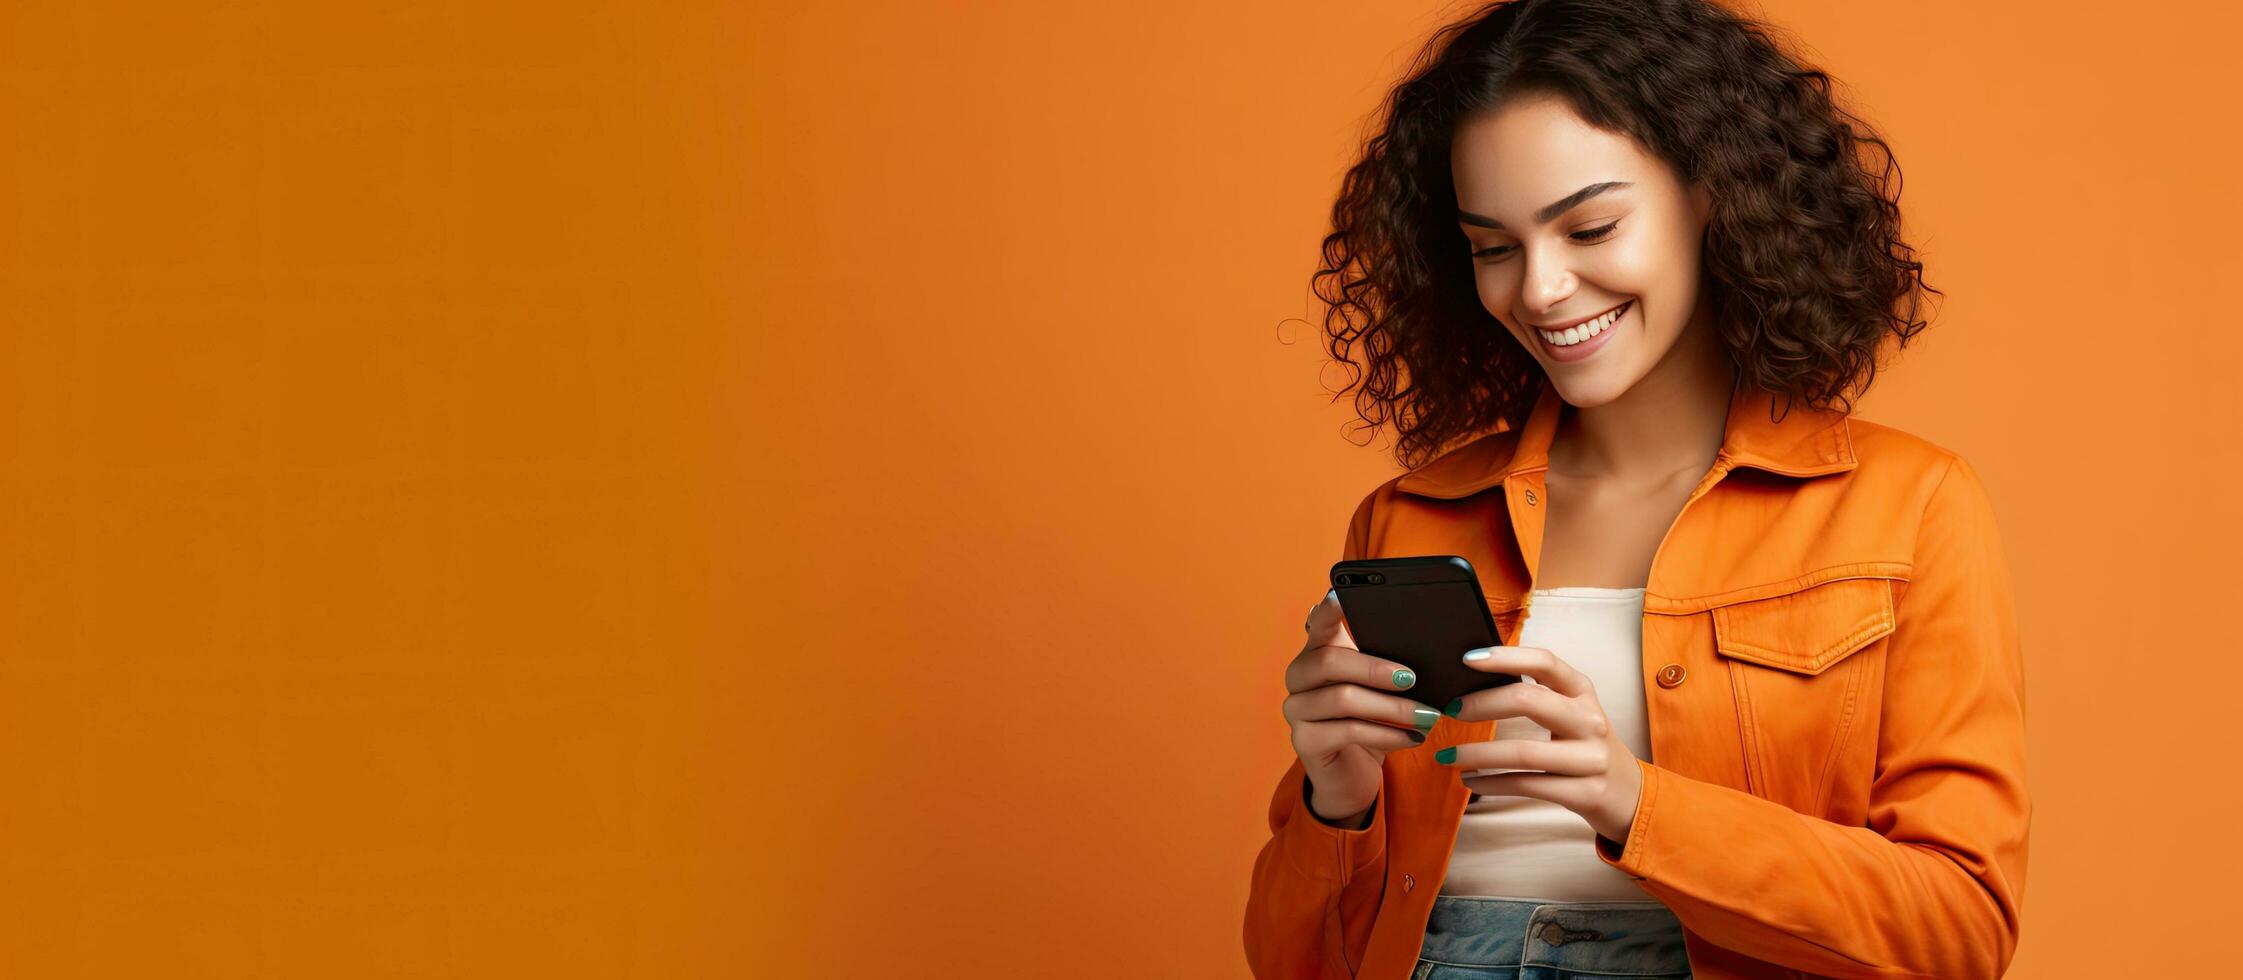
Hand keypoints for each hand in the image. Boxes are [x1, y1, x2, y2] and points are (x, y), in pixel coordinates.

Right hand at [1280, 590, 1441, 824]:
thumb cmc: (1372, 720)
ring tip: (1427, 715)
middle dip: (1375, 668)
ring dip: (1391, 707)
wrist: (1354, 773)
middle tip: (1412, 678)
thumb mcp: (1382, 688)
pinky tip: (1412, 737)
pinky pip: (1347, 731)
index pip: (1319, 622)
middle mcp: (1299, 676)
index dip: (1328, 609)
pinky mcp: (1304, 741)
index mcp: (1317, 652)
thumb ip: (1392, 662)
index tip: (1341, 595)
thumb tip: (1434, 648)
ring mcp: (1297, 709)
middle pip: (1329, 661)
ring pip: (1342, 699)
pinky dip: (1386, 733)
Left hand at [1434, 645, 1644, 847]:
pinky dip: (1491, 784)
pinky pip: (1527, 785)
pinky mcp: (1585, 793)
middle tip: (1449, 710)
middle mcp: (1590, 720)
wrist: (1631, 795)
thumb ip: (1536, 695)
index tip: (1467, 659)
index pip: (1544, 662)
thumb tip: (1472, 683)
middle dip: (1481, 704)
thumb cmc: (1585, 746)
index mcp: (1582, 691)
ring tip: (1447, 756)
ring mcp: (1590, 758)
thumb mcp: (1572, 712)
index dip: (1505, 657)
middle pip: (1528, 701)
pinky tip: (1470, 781)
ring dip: (1477, 753)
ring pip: (1522, 752)